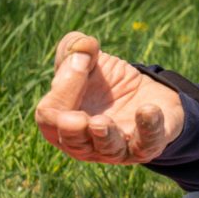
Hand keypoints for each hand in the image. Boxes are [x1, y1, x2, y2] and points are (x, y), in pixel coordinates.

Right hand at [34, 30, 185, 163]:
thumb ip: (74, 48)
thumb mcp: (86, 59)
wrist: (145, 92)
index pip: (49, 117)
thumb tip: (82, 47)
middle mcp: (86, 144)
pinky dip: (149, 127)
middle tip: (80, 119)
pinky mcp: (149, 145)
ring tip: (102, 123)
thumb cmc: (104, 82)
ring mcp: (117, 149)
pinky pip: (148, 143)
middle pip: (74, 144)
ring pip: (109, 150)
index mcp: (61, 124)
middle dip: (74, 132)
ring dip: (106, 137)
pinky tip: (148, 110)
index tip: (81, 61)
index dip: (62, 91)